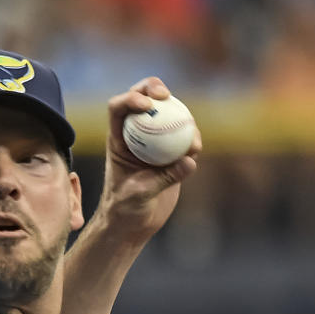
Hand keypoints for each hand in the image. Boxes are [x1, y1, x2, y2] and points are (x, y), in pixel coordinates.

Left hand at [98, 77, 201, 239]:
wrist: (133, 225)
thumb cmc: (125, 210)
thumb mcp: (139, 194)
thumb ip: (163, 178)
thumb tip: (190, 161)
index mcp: (118, 139)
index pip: (119, 108)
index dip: (130, 98)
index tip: (146, 104)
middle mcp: (136, 135)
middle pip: (144, 99)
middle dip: (155, 88)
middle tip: (166, 95)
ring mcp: (155, 142)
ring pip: (169, 115)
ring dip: (181, 117)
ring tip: (190, 138)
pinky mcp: (171, 154)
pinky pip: (184, 139)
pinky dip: (191, 140)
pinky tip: (196, 149)